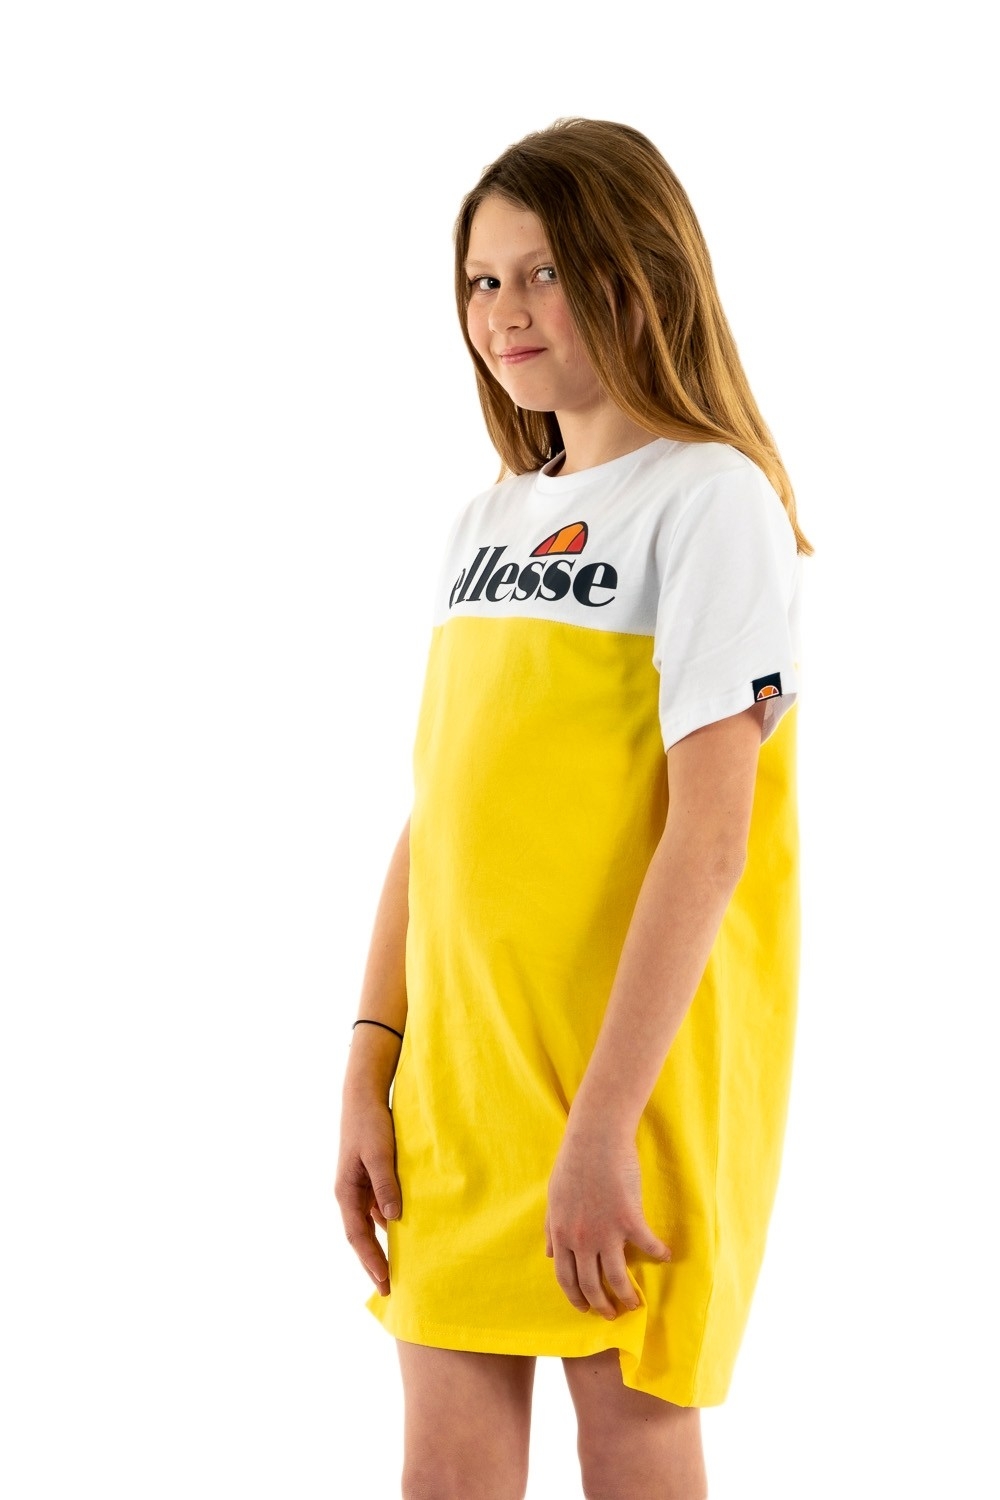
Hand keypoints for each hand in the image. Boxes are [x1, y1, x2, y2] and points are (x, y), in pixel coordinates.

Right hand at [334, 1098, 400, 1293]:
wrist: (364, 1097)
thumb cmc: (370, 1124)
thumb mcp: (380, 1153)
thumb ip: (386, 1184)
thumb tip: (393, 1219)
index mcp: (346, 1191)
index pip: (358, 1236)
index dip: (370, 1260)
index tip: (384, 1281)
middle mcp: (350, 1193)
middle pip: (361, 1236)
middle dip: (373, 1262)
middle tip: (388, 1289)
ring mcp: (359, 1187)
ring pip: (370, 1224)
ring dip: (381, 1245)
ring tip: (398, 1268)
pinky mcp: (370, 1178)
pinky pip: (379, 1208)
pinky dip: (389, 1224)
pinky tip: (405, 1233)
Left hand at [545, 1125, 669, 1319]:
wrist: (594, 1138)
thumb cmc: (572, 1163)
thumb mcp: (554, 1198)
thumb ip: (553, 1228)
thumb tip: (550, 1254)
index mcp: (562, 1234)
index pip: (566, 1278)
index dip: (576, 1297)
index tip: (585, 1308)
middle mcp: (582, 1239)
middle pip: (591, 1285)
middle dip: (601, 1305)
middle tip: (612, 1315)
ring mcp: (606, 1231)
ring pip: (617, 1277)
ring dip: (627, 1296)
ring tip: (635, 1304)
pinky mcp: (629, 1219)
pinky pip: (647, 1245)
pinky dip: (658, 1253)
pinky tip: (665, 1257)